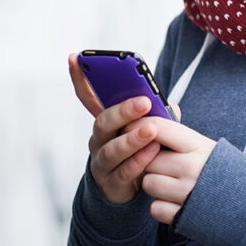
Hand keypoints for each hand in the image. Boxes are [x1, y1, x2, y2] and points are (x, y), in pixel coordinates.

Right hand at [68, 54, 161, 203]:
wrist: (134, 188)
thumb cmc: (141, 148)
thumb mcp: (146, 127)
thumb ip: (156, 114)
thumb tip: (170, 107)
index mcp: (105, 121)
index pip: (87, 96)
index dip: (79, 77)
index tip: (74, 57)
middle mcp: (98, 139)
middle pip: (103, 122)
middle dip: (123, 111)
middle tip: (144, 102)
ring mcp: (102, 162)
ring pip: (112, 149)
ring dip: (132, 138)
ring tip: (151, 129)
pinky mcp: (112, 183)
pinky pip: (124, 171)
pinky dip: (139, 160)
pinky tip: (152, 151)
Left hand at [141, 119, 216, 224]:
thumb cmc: (224, 172)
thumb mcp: (206, 146)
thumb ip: (179, 136)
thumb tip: (151, 121)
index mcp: (197, 145)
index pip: (159, 127)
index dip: (140, 126)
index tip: (132, 127)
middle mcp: (191, 167)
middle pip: (147, 158)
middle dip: (148, 161)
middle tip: (161, 164)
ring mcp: (186, 193)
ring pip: (148, 183)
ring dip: (154, 184)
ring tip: (171, 183)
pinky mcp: (183, 215)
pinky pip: (154, 208)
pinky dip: (161, 207)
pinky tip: (175, 201)